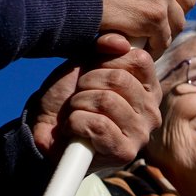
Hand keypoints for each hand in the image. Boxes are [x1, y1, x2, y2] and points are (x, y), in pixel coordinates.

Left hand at [27, 33, 161, 170]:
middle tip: (78, 95)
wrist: (44, 131)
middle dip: (86, 83)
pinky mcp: (125, 153)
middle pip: (119, 79)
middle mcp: (151, 111)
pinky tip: (73, 129)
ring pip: (106, 100)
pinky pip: (98, 125)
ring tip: (75, 112)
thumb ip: (104, 49)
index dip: (106, 61)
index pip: (139, 60)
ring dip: (78, 104)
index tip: (91, 72)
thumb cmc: (68, 98)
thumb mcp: (85, 66)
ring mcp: (141, 133)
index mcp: (148, 88)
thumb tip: (121, 42)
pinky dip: (75, 123)